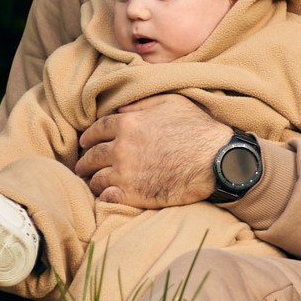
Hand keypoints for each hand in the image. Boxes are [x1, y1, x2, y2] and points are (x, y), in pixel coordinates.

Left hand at [74, 93, 230, 207]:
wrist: (217, 161)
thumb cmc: (199, 129)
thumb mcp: (172, 103)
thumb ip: (142, 103)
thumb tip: (121, 108)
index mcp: (127, 123)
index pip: (96, 131)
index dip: (88, 138)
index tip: (85, 144)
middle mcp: (121, 148)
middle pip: (91, 157)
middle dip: (85, 162)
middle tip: (83, 167)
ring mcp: (125, 173)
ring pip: (96, 179)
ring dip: (94, 181)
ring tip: (95, 183)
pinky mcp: (132, 195)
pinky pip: (107, 198)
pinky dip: (105, 197)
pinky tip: (108, 196)